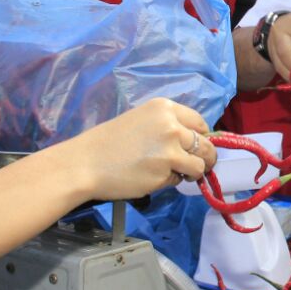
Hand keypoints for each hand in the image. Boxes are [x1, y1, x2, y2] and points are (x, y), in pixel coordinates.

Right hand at [48, 99, 215, 198]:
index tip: (195, 148)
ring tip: (174, 174)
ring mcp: (171, 147)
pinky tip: (154, 178)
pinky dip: (173, 181)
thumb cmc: (107, 144)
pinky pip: (181, 178)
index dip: (201, 138)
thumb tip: (193, 142)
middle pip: (206, 144)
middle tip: (194, 167)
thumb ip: (167, 127)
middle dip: (205, 158)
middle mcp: (171, 124)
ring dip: (192, 172)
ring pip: (200, 163)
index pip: (200, 123)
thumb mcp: (141, 121)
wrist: (84, 164)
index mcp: (164, 107)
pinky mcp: (166, 170)